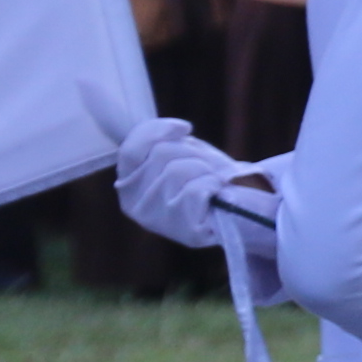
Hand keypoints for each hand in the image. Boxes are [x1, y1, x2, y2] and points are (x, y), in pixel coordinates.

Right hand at [109, 115, 245, 252]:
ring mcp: (160, 222)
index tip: (186, 129)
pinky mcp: (187, 232)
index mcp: (128, 186)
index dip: (158, 131)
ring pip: (178, 170)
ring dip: (205, 168)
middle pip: (160, 154)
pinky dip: (213, 184)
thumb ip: (168, 138)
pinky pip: (196, 190)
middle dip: (192, 151)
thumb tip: (182, 129)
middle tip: (207, 164)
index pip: (130, 151)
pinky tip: (216, 193)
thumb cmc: (201, 178)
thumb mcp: (178, 152)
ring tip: (212, 180)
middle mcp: (136, 206)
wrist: (232, 211)